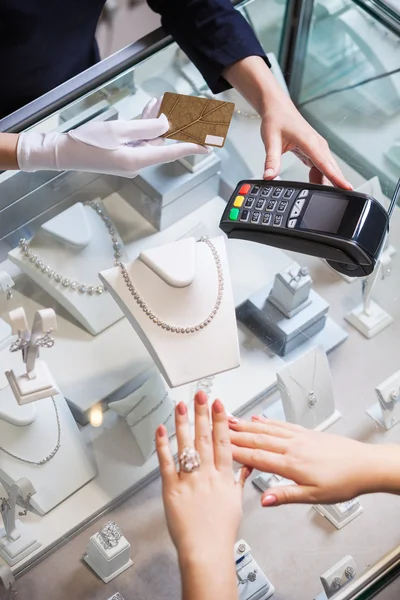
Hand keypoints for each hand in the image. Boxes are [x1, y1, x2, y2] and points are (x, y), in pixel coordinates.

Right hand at [17, 97, 207, 176]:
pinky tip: (150, 109)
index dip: (191, 147)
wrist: (62, 152)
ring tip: (163, 100)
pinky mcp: (122, 155)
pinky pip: (139, 140)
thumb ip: (145, 128)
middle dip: (173, 124)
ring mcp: (129, 160)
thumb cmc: (87, 141)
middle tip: (189, 110)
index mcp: (138, 160)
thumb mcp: (117, 131)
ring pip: (150, 138)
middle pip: (162, 143)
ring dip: (157, 120)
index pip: (171, 152)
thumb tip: (167, 127)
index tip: (209, 146)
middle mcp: (137, 162)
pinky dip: (144, 125)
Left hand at [156, 392, 249, 558]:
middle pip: (205, 437)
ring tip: (181, 405)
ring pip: (186, 444)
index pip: (224, 441)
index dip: (220, 420)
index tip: (219, 404)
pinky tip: (161, 430)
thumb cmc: (221, 531)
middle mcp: (207, 474)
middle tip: (200, 394)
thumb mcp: (236, 502)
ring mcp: (189, 480)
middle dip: (202, 413)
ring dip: (183, 422)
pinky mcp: (172, 488)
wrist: (206, 551)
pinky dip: (162, 445)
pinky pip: (166, 462)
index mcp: (224, 476)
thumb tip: (246, 465)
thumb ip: (239, 480)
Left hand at [223, 57, 351, 188]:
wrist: (277, 108)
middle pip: (331, 168)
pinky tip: (314, 186)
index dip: (336, 178)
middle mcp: (318, 145)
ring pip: (326, 169)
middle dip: (336, 183)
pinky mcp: (314, 150)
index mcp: (310, 142)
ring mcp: (318, 148)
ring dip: (326, 182)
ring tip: (324, 197)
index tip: (347, 187)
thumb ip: (271, 160)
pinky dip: (319, 177)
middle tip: (339, 200)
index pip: (325, 164)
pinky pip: (321, 167)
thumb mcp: (270, 141)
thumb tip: (269, 176)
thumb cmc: (276, 120)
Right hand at [229, 416, 385, 506]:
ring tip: (229, 419)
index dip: (235, 452)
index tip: (218, 446)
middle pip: (257, 439)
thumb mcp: (313, 497)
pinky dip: (267, 421)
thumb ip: (285, 495)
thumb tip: (264, 500)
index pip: (256, 457)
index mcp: (291, 463)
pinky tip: (259, 419)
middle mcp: (292, 446)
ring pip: (266, 429)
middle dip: (234, 433)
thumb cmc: (342, 482)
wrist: (364, 465)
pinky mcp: (306, 433)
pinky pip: (281, 425)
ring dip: (246, 424)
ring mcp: (298, 437)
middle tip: (215, 426)